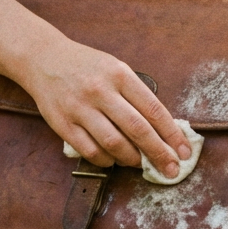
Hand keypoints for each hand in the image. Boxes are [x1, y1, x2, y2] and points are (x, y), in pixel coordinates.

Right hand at [21, 38, 191, 177]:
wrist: (43, 58)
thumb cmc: (87, 66)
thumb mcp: (115, 68)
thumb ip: (136, 95)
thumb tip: (163, 130)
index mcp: (119, 74)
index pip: (153, 109)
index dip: (172, 134)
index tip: (184, 151)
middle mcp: (100, 91)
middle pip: (137, 129)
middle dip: (159, 153)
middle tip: (172, 170)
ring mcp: (79, 108)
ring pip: (114, 143)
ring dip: (132, 159)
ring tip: (140, 163)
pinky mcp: (62, 124)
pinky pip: (90, 151)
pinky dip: (107, 160)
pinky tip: (114, 160)